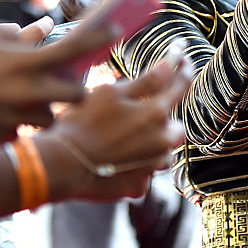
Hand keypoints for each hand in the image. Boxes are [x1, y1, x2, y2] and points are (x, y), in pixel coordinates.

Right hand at [0, 15, 121, 142]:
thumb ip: (12, 35)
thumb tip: (40, 29)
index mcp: (19, 62)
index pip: (71, 50)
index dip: (97, 38)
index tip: (114, 29)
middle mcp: (21, 94)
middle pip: (74, 96)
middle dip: (74, 89)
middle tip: (66, 79)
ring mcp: (10, 121)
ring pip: (48, 119)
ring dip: (45, 108)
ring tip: (24, 94)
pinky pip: (19, 132)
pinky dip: (16, 122)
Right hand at [42, 53, 192, 199]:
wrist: (61, 165)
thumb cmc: (82, 123)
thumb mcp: (111, 93)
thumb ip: (147, 80)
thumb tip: (172, 63)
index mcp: (156, 114)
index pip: (180, 86)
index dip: (184, 70)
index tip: (186, 60)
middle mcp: (162, 142)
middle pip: (175, 126)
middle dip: (163, 119)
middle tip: (138, 114)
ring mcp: (151, 168)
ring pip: (162, 152)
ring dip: (150, 145)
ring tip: (121, 140)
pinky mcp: (138, 187)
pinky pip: (144, 173)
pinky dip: (135, 167)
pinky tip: (114, 161)